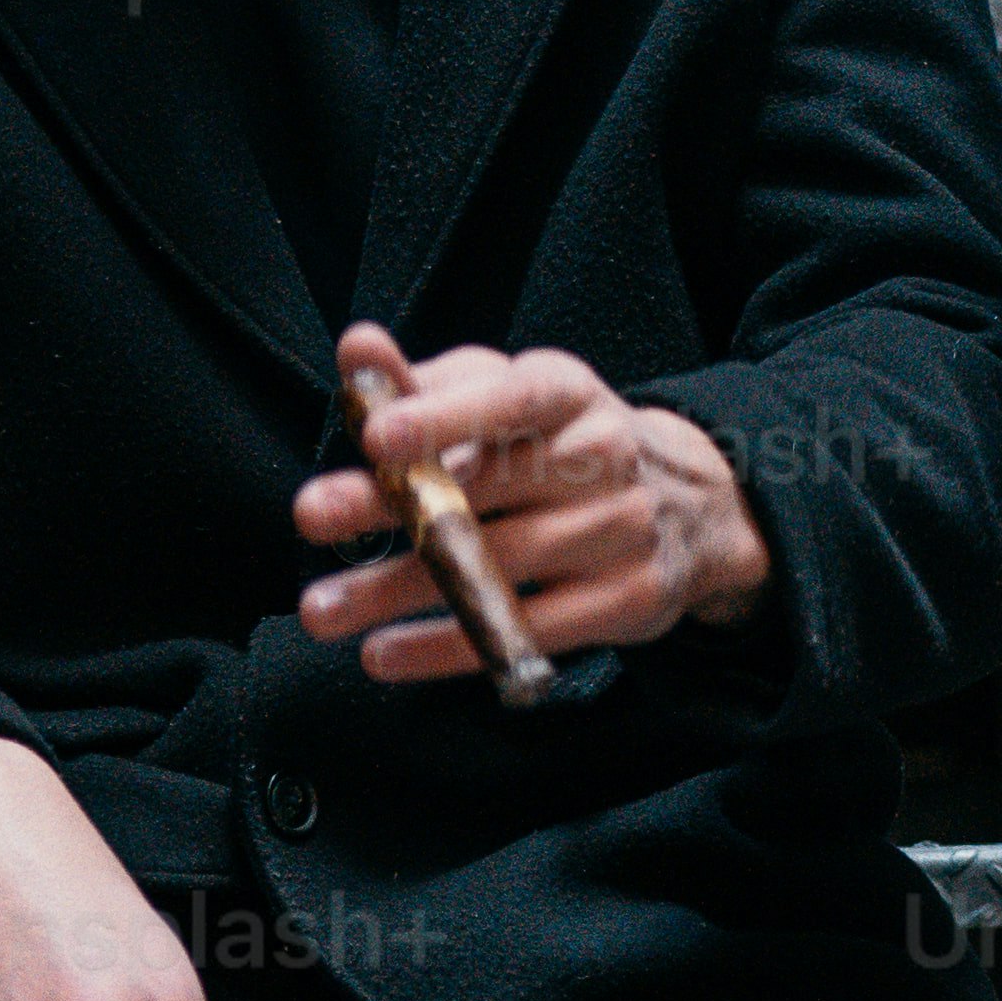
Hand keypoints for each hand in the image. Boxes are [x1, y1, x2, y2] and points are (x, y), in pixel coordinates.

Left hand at [290, 321, 774, 679]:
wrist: (690, 504)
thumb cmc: (562, 442)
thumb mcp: (507, 396)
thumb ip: (427, 383)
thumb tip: (357, 349)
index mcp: (568, 393)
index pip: (507, 399)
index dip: (443, 417)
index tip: (375, 437)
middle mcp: (603, 456)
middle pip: (489, 486)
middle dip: (393, 503)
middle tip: (310, 515)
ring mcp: (620, 532)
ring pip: (498, 565)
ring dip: (398, 589)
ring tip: (320, 608)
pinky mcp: (625, 602)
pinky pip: (525, 631)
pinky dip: (447, 647)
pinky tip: (382, 652)